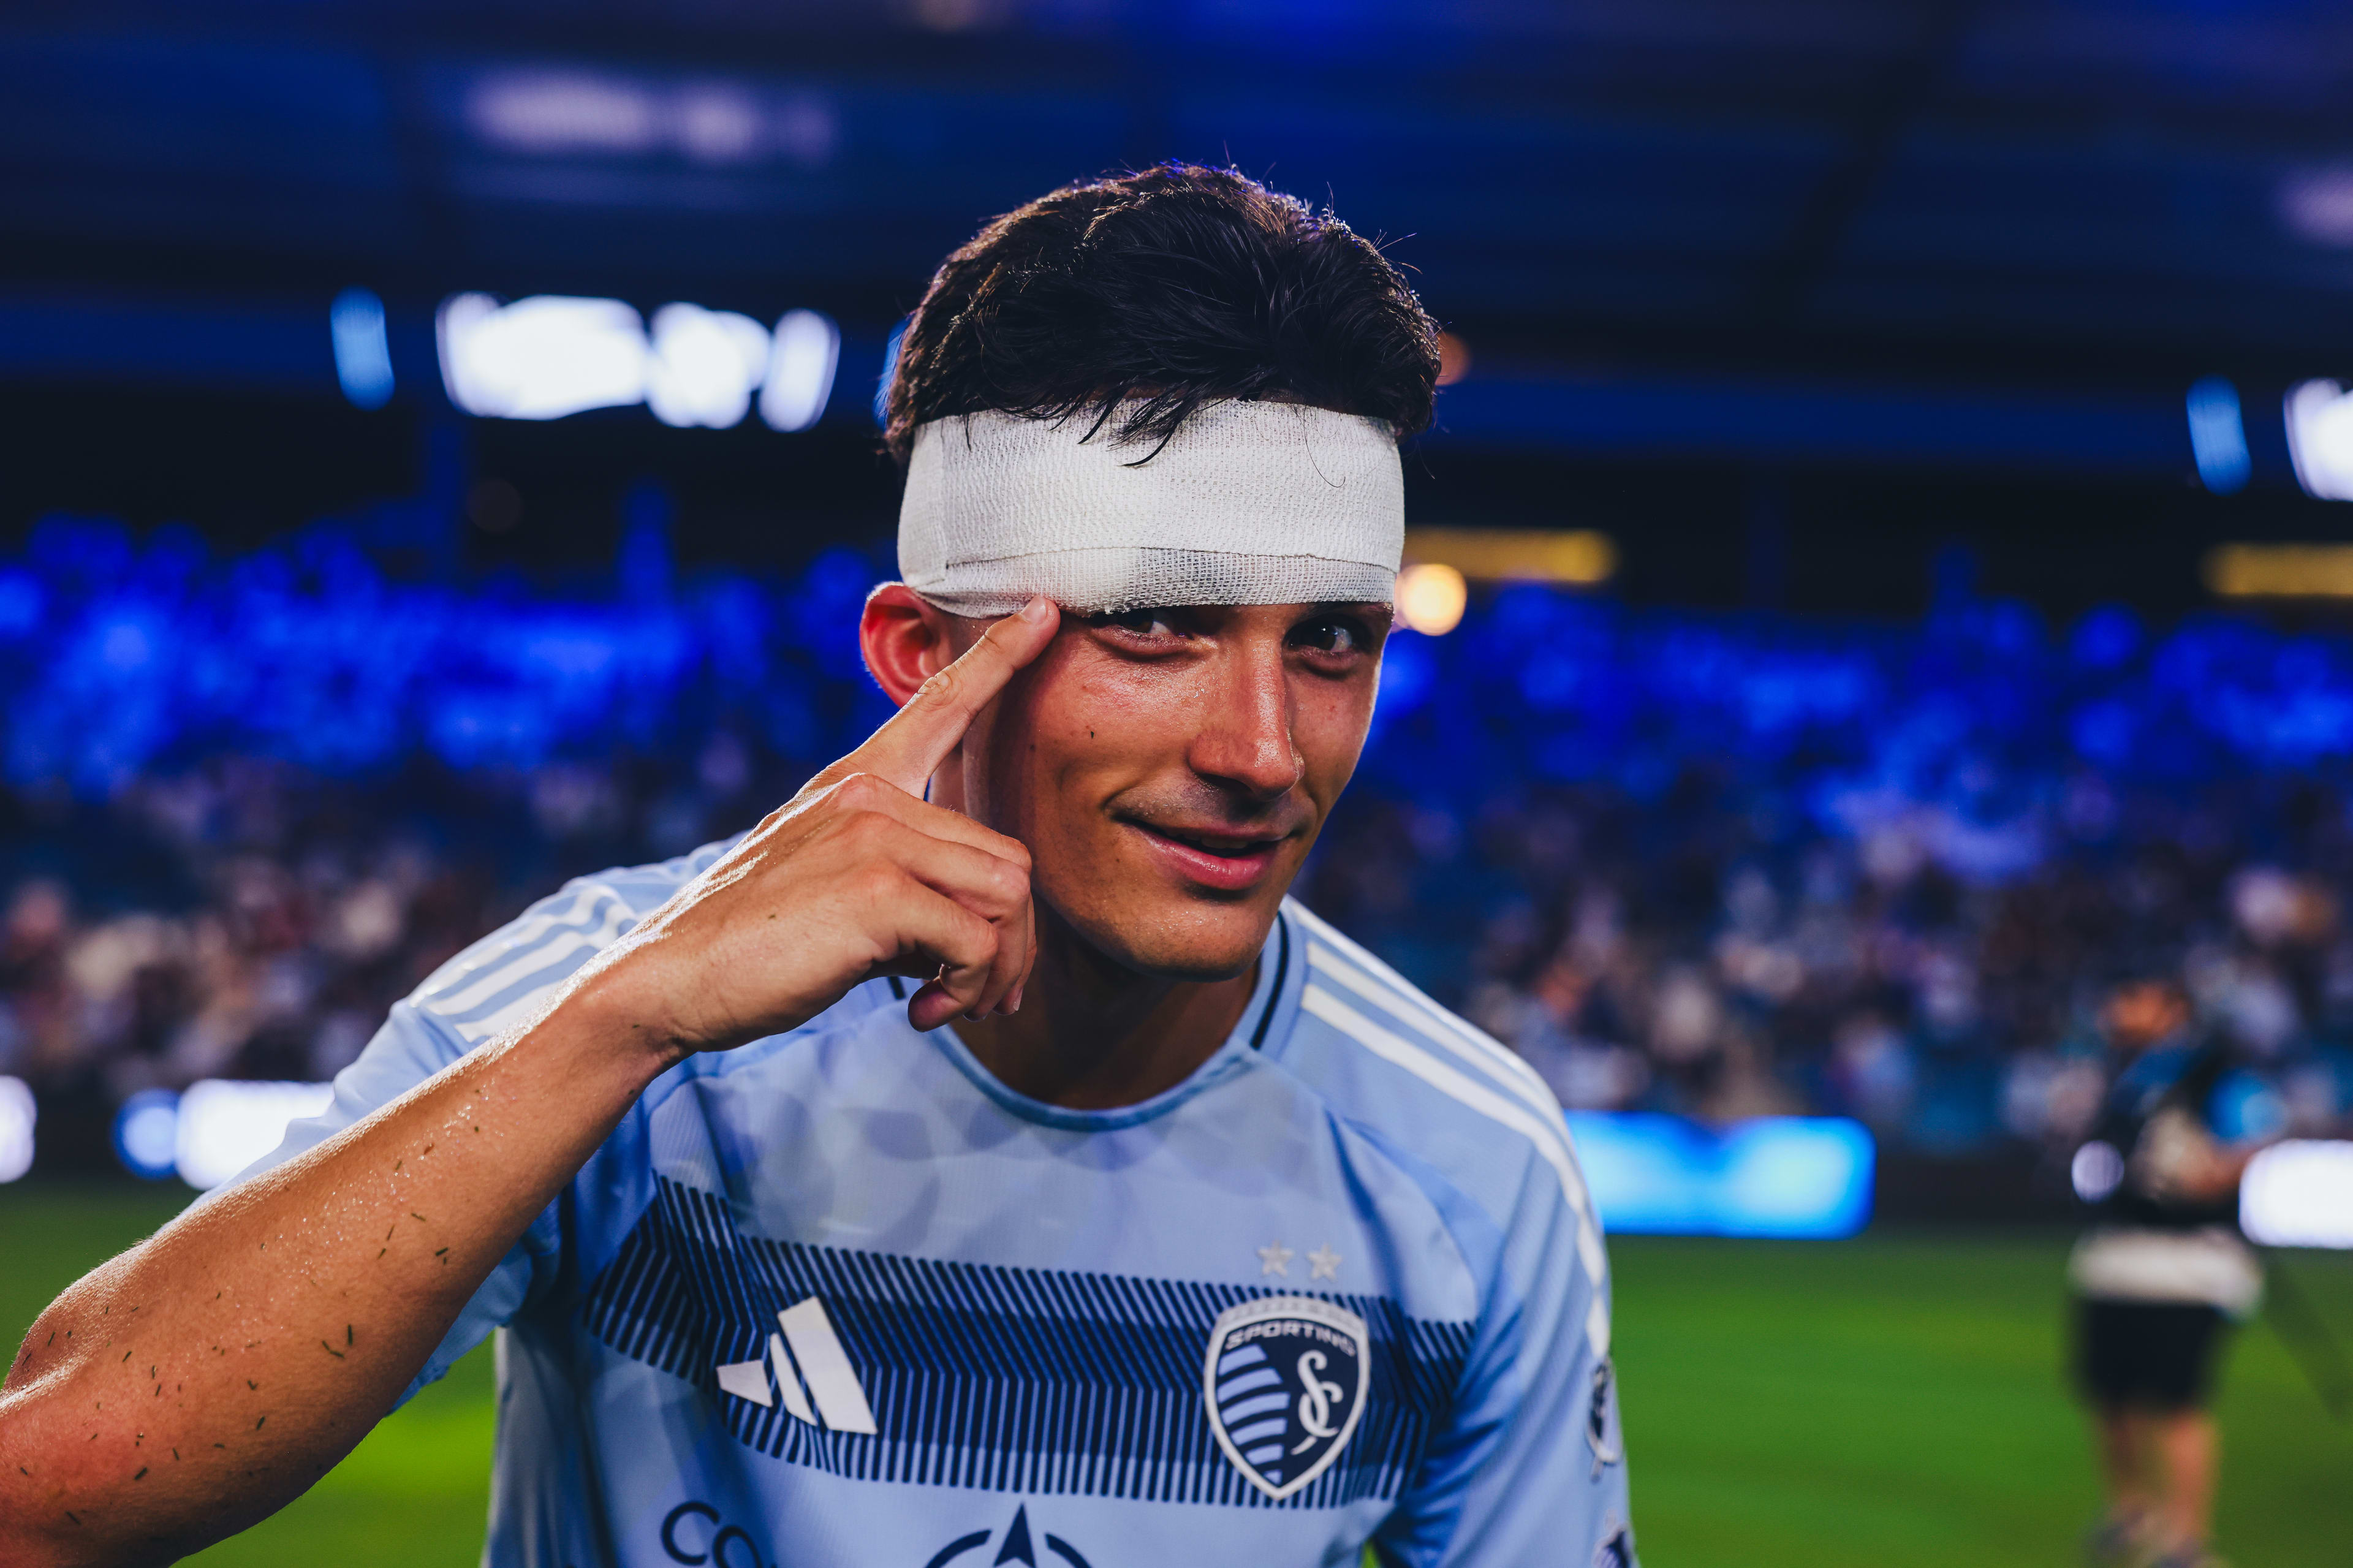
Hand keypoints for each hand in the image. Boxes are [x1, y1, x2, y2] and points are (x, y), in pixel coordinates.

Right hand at [580, 596, 1057, 1050]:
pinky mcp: (878, 889)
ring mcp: (874, 834)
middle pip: (1010, 861)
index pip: (939, 705)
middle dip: (1011, 943)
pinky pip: (979, 940)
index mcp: (856, 783)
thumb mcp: (830, 886)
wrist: (665, 981)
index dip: (1000, 658)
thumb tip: (981, 931)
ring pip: (1009, 897)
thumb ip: (903, 878)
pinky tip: (923, 1009)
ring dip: (998, 969)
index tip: (1044, 610)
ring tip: (952, 1004)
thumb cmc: (752, 944)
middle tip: (976, 995)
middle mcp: (869, 794)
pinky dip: (970, 987)